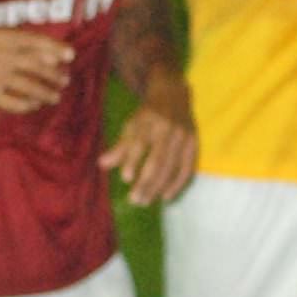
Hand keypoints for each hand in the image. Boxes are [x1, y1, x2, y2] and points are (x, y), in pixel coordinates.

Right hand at [0, 31, 73, 113]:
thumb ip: (25, 44)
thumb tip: (58, 56)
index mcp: (3, 37)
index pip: (36, 41)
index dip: (56, 48)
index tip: (71, 56)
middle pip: (36, 65)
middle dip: (54, 75)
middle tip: (65, 81)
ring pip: (28, 86)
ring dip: (46, 93)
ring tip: (55, 97)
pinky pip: (13, 102)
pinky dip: (28, 105)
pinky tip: (34, 105)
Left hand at [98, 69, 196, 205]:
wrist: (174, 95)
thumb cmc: (148, 115)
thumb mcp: (131, 125)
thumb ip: (120, 146)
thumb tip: (103, 164)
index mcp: (150, 121)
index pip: (141, 142)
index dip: (134, 160)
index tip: (126, 178)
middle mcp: (169, 129)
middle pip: (159, 159)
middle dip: (147, 181)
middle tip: (135, 200)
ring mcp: (184, 137)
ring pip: (172, 166)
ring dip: (159, 186)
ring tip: (146, 201)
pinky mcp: (194, 143)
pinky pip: (188, 167)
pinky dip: (178, 183)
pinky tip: (167, 196)